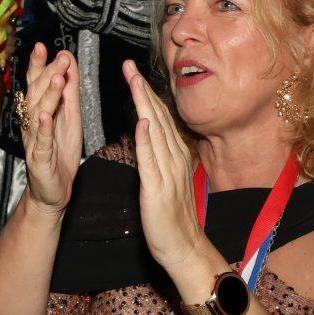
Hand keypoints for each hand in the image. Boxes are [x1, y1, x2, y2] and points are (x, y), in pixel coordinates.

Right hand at [18, 44, 82, 213]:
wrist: (53, 192)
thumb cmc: (60, 154)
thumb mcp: (70, 118)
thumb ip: (69, 93)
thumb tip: (69, 64)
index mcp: (40, 112)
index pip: (37, 84)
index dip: (38, 65)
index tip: (42, 47)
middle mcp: (33, 123)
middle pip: (37, 95)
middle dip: (48, 75)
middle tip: (60, 58)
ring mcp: (35, 141)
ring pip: (39, 114)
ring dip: (48, 95)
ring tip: (57, 78)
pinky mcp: (40, 159)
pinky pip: (41, 142)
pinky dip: (42, 128)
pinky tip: (45, 116)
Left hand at [124, 61, 217, 291]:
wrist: (184, 248)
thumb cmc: (171, 219)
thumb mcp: (166, 181)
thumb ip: (158, 158)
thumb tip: (149, 136)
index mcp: (175, 157)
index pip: (160, 118)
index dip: (146, 94)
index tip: (133, 73)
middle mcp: (175, 160)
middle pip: (159, 117)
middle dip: (143, 89)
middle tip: (129, 65)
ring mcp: (168, 173)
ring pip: (156, 132)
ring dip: (144, 105)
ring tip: (133, 81)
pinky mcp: (158, 189)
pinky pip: (152, 161)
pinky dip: (148, 140)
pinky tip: (143, 121)